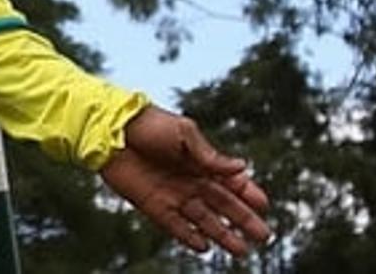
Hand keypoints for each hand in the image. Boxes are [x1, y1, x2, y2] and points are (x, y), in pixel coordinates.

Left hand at [100, 105, 271, 257]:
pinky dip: (190, 237)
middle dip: (244, 220)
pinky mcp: (154, 205)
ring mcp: (174, 195)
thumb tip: (242, 167)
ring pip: (204, 220)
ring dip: (223, 234)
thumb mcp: (184, 133)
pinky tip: (204, 247)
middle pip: (223, 205)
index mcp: (202, 161)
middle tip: (263, 236)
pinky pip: (176, 226)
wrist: (111, 131)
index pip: (232, 181)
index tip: (264, 206)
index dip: (248, 194)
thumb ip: (210, 155)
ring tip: (241, 251)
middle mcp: (191, 180)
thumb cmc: (150, 125)